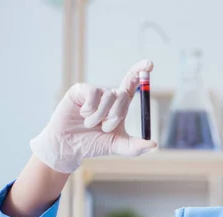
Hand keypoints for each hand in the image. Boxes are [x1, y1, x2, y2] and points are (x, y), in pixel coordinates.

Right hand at [30, 59, 156, 172]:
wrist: (69, 146)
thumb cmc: (92, 144)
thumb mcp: (117, 146)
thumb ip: (135, 146)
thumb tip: (154, 145)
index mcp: (119, 105)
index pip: (132, 83)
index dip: (140, 71)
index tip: (149, 64)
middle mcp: (108, 96)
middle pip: (122, 94)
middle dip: (116, 114)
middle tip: (105, 128)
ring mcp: (94, 92)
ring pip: (108, 96)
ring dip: (100, 115)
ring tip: (89, 124)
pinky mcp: (80, 90)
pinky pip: (93, 93)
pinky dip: (90, 108)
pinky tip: (81, 114)